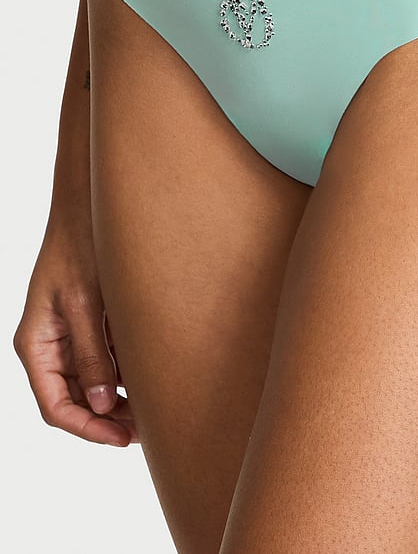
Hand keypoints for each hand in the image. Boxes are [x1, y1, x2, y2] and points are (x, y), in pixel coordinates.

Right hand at [14, 203, 137, 446]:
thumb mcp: (85, 302)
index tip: (123, 437)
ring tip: (155, 406)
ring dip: (120, 397)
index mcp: (36, 345)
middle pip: (75, 400)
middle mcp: (49, 345)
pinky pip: (104, 358)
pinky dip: (125, 371)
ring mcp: (69, 335)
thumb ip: (91, 354)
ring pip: (92, 382)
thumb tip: (104, 404)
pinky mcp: (90, 323)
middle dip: (108, 417)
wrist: (89, 206)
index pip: (56, 406)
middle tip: (147, 428)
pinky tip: (151, 375)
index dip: (88, 428)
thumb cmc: (79, 246)